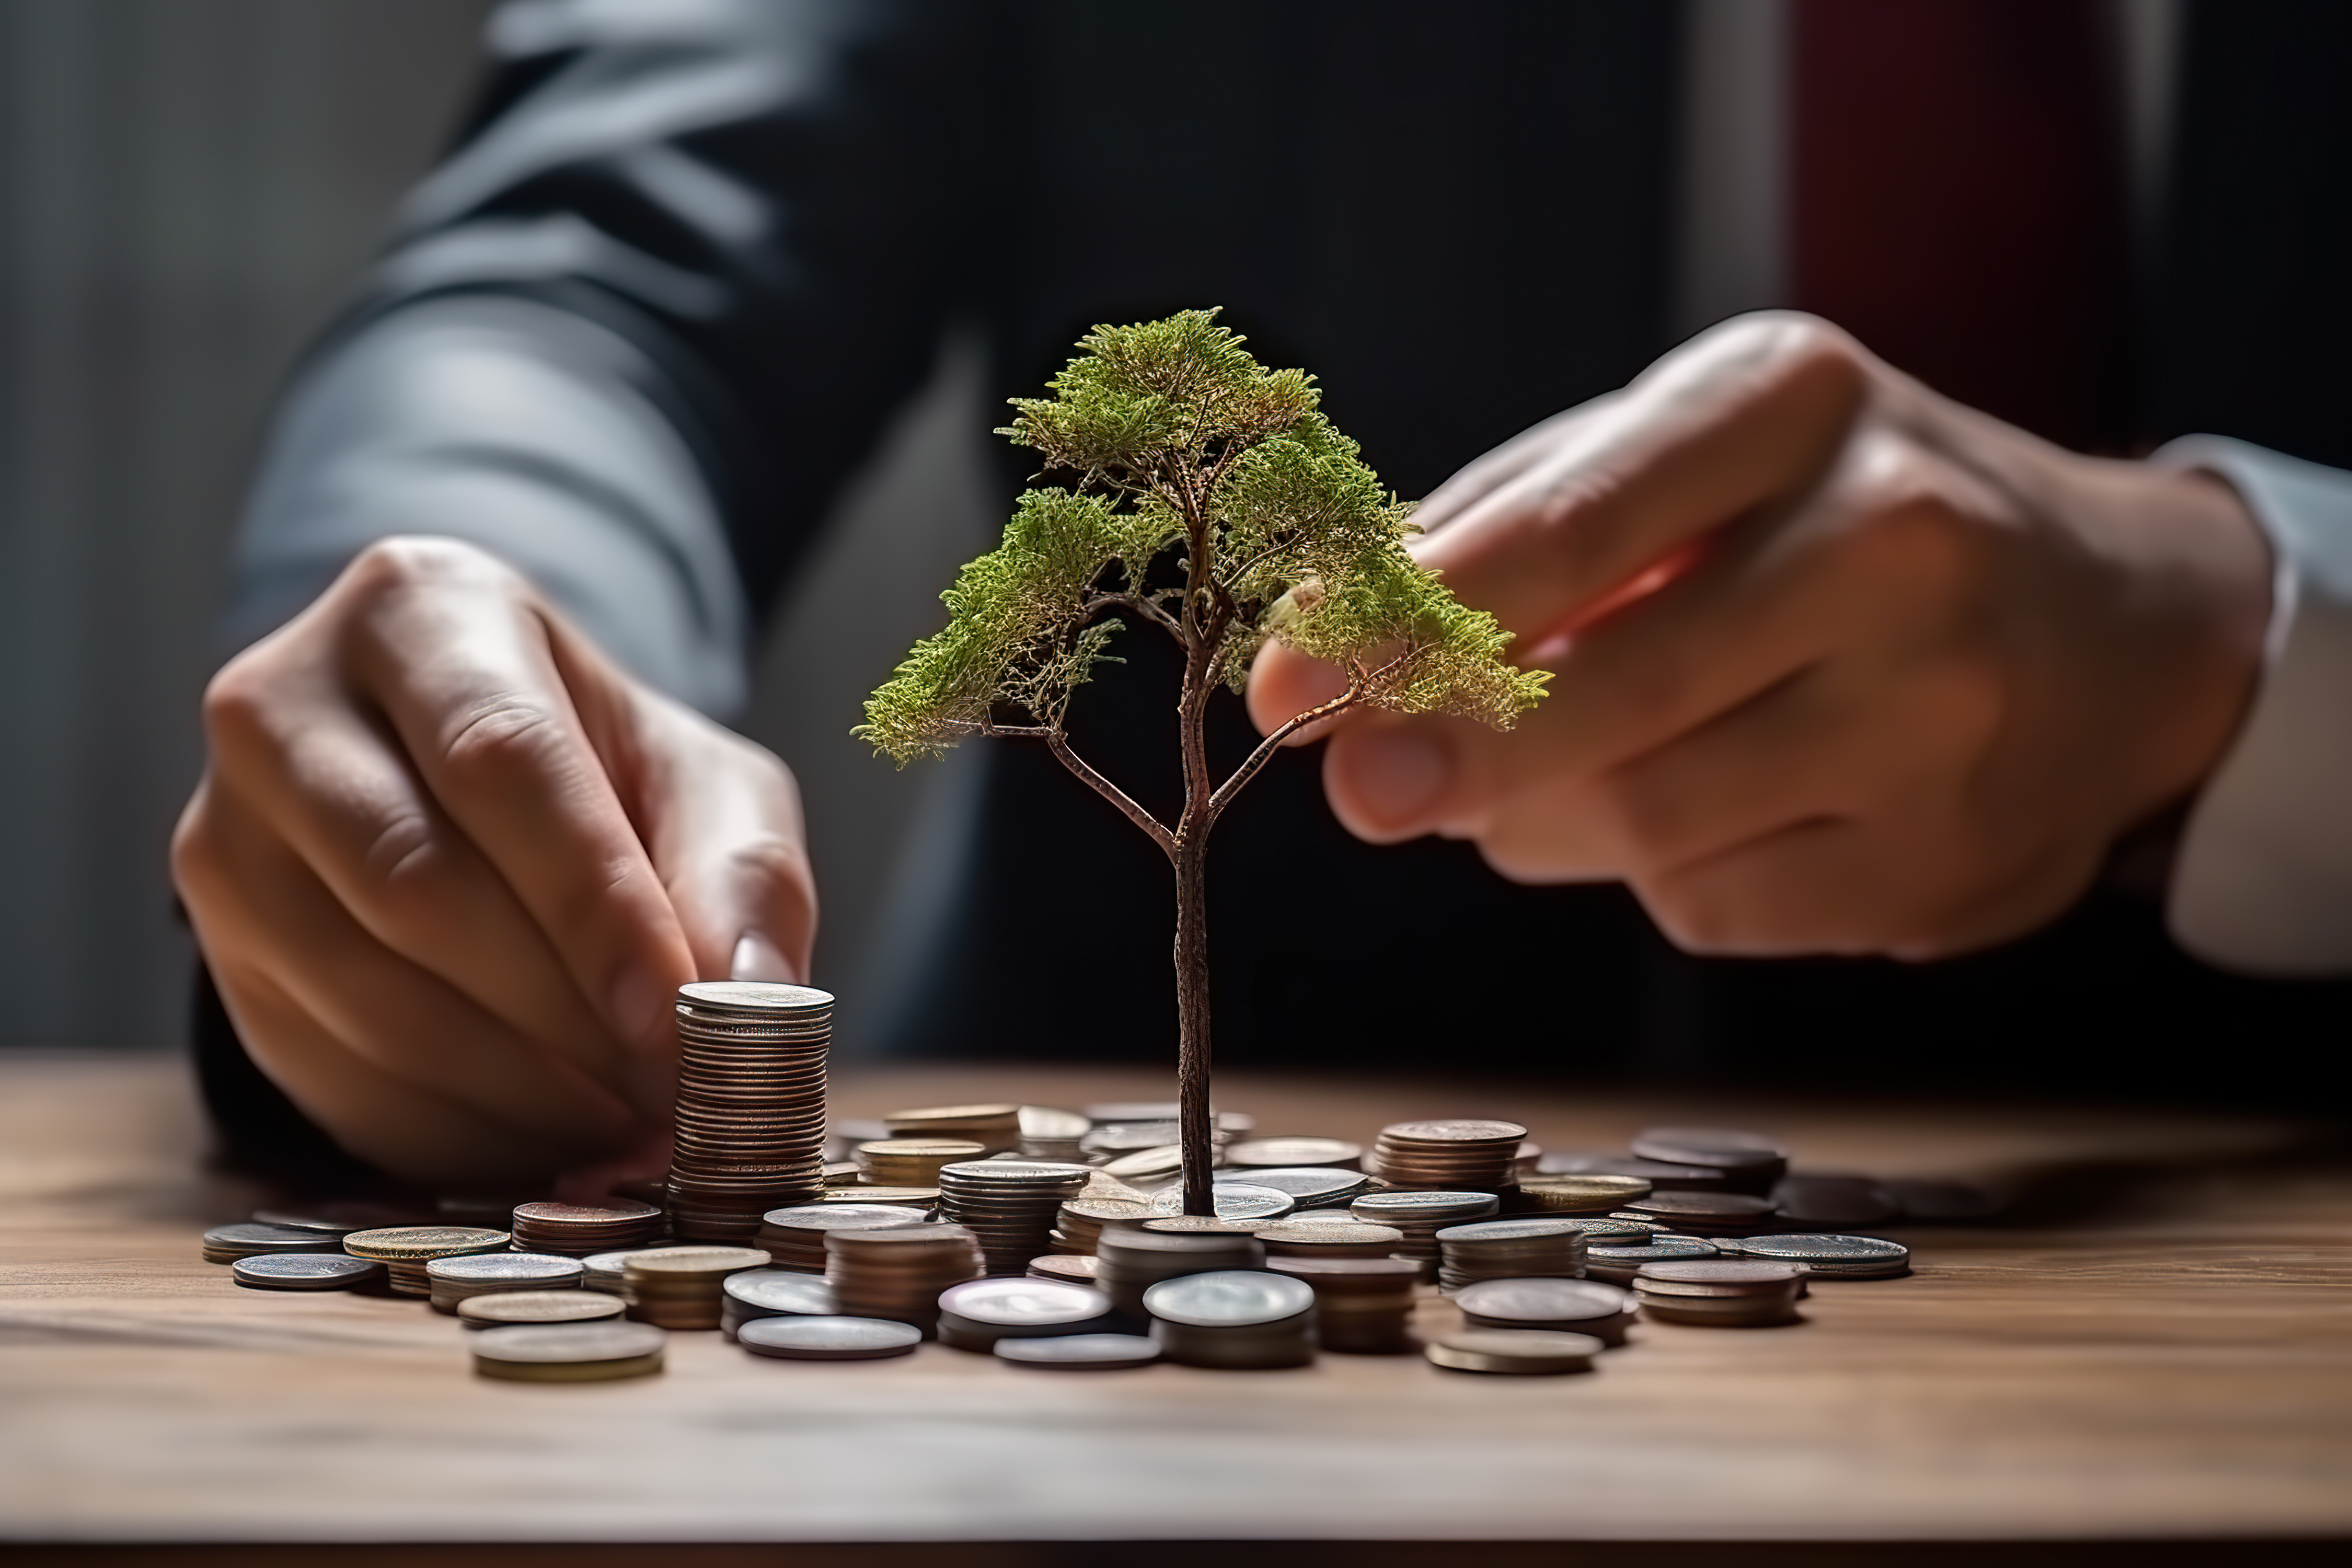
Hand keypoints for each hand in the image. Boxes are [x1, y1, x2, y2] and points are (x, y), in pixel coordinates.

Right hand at [172, 538, 814, 1188]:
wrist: (478, 790)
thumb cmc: (607, 774)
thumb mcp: (707, 786)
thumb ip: (745, 874)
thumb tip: (754, 997)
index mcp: (421, 610)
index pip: (504, 759)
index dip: (594, 904)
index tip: (676, 1019)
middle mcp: (282, 705)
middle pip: (417, 884)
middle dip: (563, 1013)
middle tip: (672, 1093)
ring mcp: (224, 834)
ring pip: (365, 994)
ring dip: (516, 1089)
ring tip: (628, 1125)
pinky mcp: (218, 954)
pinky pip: (331, 1074)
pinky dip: (458, 1132)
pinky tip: (548, 1141)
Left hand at [1249, 313, 2270, 958]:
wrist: (2110, 622)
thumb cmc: (1830, 519)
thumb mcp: (1687, 458)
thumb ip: (1499, 536)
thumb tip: (1321, 658)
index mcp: (1796, 397)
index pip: (1570, 520)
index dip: (1410, 620)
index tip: (1285, 685)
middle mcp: (1894, 539)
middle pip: (1607, 694)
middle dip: (1451, 754)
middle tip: (1362, 790)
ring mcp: (1941, 711)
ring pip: (1646, 822)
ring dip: (1549, 818)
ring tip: (1563, 770)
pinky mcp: (1949, 858)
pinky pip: (1711, 908)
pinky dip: (1658, 876)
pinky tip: (1710, 807)